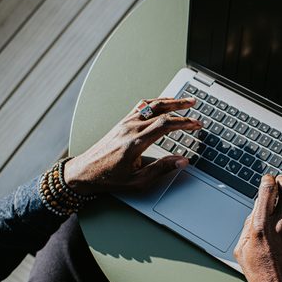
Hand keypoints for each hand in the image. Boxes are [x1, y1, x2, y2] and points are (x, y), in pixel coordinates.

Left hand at [64, 97, 200, 194]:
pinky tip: (163, 103)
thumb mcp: (137, 181)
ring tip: (184, 101)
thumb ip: (161, 169)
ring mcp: (126, 123)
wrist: (85, 171)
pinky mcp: (122, 122)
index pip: (165, 125)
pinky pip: (142, 106)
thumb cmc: (109, 178)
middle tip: (195, 106)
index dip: (184, 123)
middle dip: (181, 108)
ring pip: (151, 105)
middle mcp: (131, 128)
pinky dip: (156, 102)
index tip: (197, 124)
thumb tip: (182, 161)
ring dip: (170, 101)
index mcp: (136, 142)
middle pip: (161, 111)